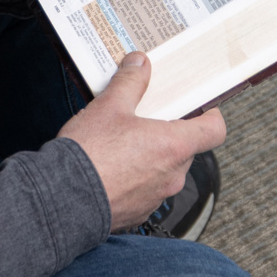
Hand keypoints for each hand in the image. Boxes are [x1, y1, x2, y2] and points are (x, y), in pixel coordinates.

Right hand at [57, 52, 225, 231]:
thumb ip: (130, 81)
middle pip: (186, 148)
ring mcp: (156, 197)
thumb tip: (140, 63)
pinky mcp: (138, 213)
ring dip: (151, 156)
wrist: (62, 200)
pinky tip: (112, 167)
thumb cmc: (89, 155)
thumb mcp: (108, 106)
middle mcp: (172, 175)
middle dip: (169, 133)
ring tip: (122, 143)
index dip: (210, 116)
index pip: (214, 131)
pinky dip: (135, 178)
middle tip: (147, 119)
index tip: (198, 108)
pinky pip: (145, 190)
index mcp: (174, 145)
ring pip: (164, 170)